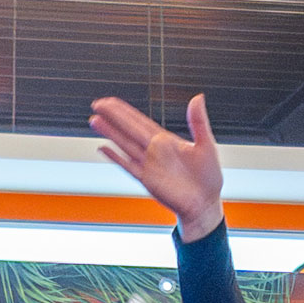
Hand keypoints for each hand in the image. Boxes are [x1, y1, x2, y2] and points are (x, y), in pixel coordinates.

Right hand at [91, 93, 224, 236]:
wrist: (205, 205)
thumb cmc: (208, 178)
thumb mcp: (207, 145)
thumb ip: (198, 122)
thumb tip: (197, 98)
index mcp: (166, 140)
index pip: (140, 121)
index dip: (125, 111)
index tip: (111, 101)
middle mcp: (154, 151)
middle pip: (128, 129)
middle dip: (113, 116)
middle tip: (97, 104)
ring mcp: (149, 165)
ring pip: (125, 145)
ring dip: (110, 133)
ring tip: (95, 120)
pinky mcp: (147, 180)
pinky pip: (128, 166)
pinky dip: (116, 158)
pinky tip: (103, 149)